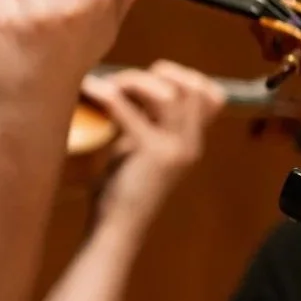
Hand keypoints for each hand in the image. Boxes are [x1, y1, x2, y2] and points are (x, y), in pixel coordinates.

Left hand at [85, 60, 225, 227]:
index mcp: (191, 141)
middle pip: (193, 87)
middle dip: (158, 73)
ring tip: (109, 86)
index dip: (185, 76)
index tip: (153, 75)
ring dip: (134, 80)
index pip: (212, 96)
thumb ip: (145, 120)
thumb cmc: (122, 188)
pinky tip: (88, 89)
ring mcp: (175, 149)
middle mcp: (191, 144)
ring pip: (169, 93)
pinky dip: (105, 92)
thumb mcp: (140, 148)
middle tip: (126, 81)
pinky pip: (127, 108)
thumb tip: (130, 84)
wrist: (117, 227)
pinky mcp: (152, 153)